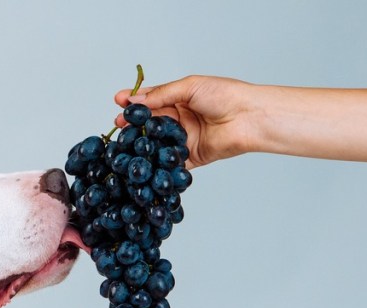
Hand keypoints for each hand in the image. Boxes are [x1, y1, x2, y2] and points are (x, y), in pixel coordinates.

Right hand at [114, 76, 259, 168]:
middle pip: (151, 122)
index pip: (152, 100)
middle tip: (118, 123)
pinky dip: (156, 161)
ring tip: (126, 140)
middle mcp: (180, 119)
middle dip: (134, 122)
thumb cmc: (224, 95)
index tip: (119, 100)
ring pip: (156, 142)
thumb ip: (161, 95)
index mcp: (180, 99)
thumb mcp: (189, 87)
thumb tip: (135, 101)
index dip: (135, 101)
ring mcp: (183, 139)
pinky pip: (169, 161)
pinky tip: (141, 159)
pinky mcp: (189, 158)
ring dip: (141, 142)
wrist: (248, 117)